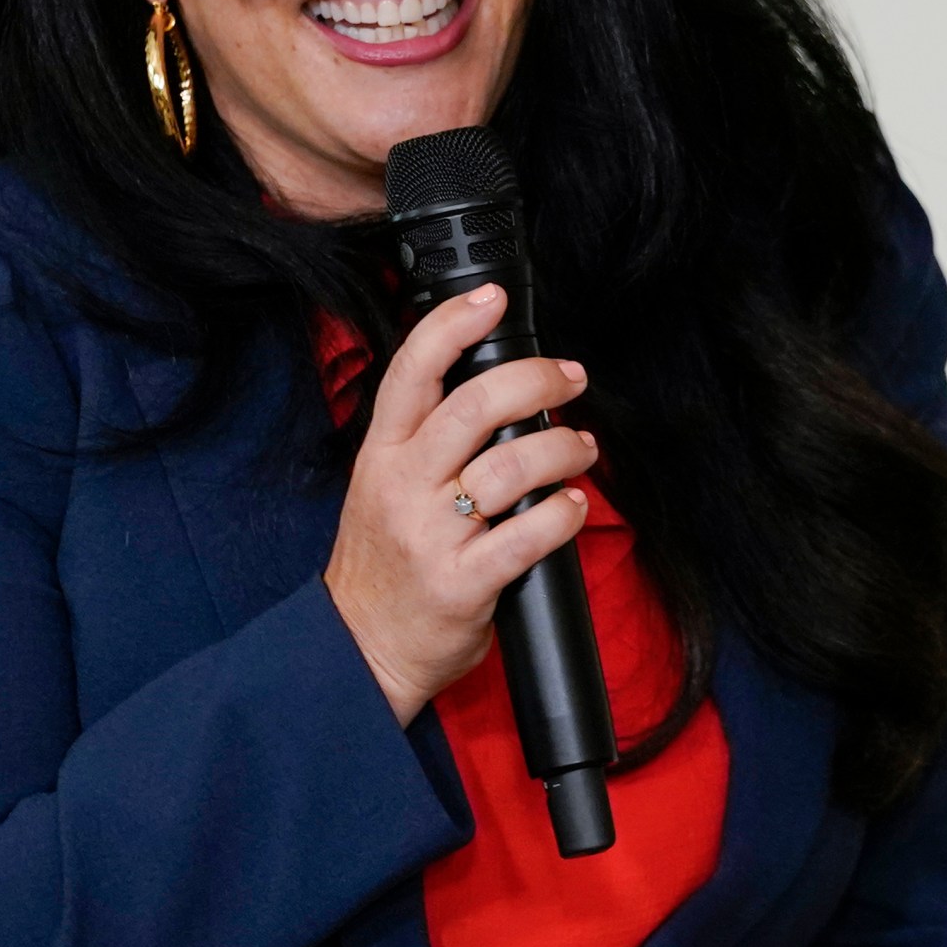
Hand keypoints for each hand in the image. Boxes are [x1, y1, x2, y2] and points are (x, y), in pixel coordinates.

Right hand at [322, 284, 599, 725]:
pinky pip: (526, 537)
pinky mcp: (462, 583)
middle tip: (570, 378)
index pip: (411, 371)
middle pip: (473, 407)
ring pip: (510, 467)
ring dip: (563, 449)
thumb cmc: (384, 563)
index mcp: (381, 453)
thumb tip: (496, 391)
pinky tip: (575, 507)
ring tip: (584, 448)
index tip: (492, 299)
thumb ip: (424, 440)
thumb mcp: (381, 486)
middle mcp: (402, 486)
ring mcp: (430, 535)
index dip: (453, 325)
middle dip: (536, 381)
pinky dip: (563, 515)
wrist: (362, 647)